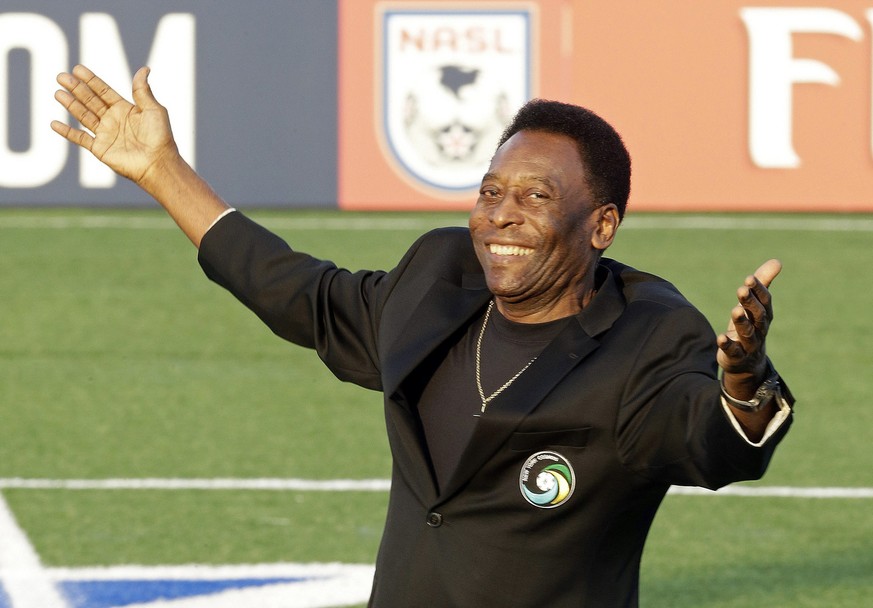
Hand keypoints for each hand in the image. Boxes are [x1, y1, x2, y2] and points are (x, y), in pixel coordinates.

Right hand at [51, 64, 177, 185]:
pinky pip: (80, 139)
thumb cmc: (160, 137)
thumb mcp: (153, 109)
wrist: (157, 163)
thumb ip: (142, 90)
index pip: (104, 91)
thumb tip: (144, 69)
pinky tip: (54, 124)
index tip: (77, 69)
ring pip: (83, 116)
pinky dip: (67, 132)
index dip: (91, 80)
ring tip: (58, 93)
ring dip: (70, 105)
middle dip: (76, 89)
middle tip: (61, 76)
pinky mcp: (100, 149)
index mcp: (125, 109)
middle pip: (90, 101)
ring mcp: (106, 134)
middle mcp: (113, 120)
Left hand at [717, 259, 780, 394]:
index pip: (765, 301)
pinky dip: (728, 345)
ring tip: (735, 310)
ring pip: (748, 333)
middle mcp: (760, 329)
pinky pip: (733, 351)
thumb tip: (777, 261)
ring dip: (742, 321)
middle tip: (741, 290)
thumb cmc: (750, 326)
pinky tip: (720, 337)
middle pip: (758, 316)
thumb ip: (762, 284)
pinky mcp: (736, 357)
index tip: (749, 278)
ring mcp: (749, 344)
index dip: (758, 290)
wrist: (747, 363)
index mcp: (764, 315)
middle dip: (750, 303)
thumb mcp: (754, 305)